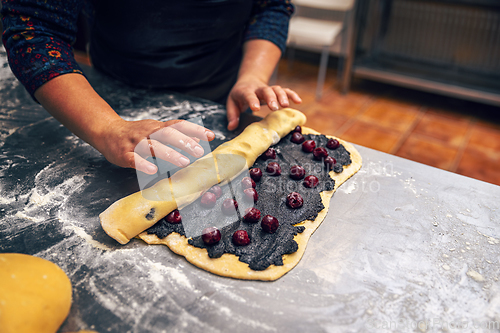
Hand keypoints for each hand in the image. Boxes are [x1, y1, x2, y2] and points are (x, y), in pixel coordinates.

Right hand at [95, 118, 214, 174]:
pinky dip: (143, 164)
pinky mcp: (124, 154)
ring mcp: (135, 142)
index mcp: (158, 126)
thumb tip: (199, 139)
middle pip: (167, 134)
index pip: (179, 125)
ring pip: (153, 146)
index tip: (210, 135)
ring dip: (169, 154)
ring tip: (184, 162)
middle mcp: (148, 132)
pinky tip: (153, 170)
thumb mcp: (158, 130)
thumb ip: (177, 134)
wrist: (107, 131)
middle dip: (184, 142)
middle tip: (199, 152)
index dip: (195, 129)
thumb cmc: (138, 133)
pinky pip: (133, 159)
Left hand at [226, 76, 301, 130]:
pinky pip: (285, 90)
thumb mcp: (232, 103)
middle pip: (266, 90)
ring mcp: (268, 88)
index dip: (252, 100)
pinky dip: (292, 95)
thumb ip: (232, 115)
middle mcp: (258, 88)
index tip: (256, 108)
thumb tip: (231, 127)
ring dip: (282, 96)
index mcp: (245, 91)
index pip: (249, 94)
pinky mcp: (276, 90)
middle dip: (271, 98)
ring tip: (286, 106)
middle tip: (275, 107)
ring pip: (276, 89)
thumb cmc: (239, 95)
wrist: (249, 80)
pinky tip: (298, 101)